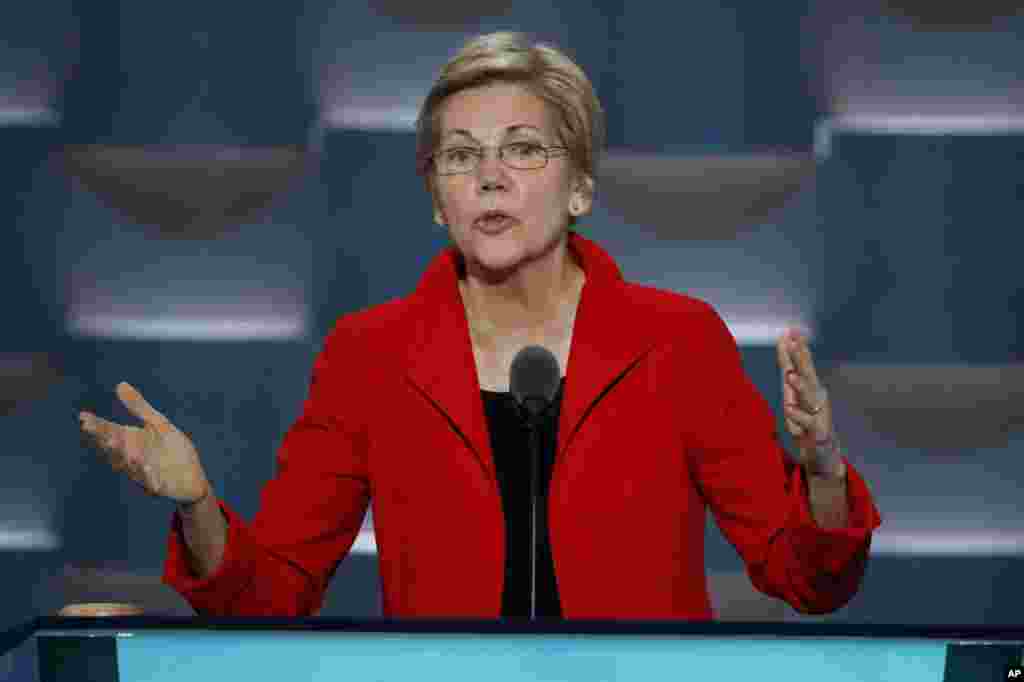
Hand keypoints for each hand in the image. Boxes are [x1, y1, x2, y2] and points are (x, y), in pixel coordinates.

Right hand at [78, 382, 210, 503]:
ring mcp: (140, 473)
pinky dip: (147, 475)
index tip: (83, 417)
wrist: (192, 478)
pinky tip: (147, 466)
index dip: (96, 425)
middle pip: (113, 446)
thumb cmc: (173, 449)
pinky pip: (149, 482)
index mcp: (130, 439)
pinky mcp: (156, 486)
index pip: (109, 430)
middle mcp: (130, 456)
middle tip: (89, 427)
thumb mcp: (159, 424)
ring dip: (120, 453)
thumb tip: (120, 384)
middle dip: (102, 437)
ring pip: (127, 464)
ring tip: (112, 440)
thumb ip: (139, 407)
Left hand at [776, 329, 844, 478]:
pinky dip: (798, 416)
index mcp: (807, 389)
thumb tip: (784, 351)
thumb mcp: (792, 400)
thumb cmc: (806, 425)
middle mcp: (815, 397)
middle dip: (801, 358)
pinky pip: (807, 422)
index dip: (792, 349)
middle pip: (807, 374)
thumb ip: (789, 378)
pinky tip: (789, 408)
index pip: (797, 366)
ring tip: (790, 376)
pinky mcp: (818, 431)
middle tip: (796, 341)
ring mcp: (818, 414)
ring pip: (809, 397)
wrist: (822, 455)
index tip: (788, 331)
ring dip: (800, 386)